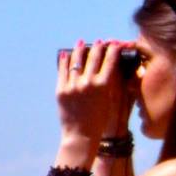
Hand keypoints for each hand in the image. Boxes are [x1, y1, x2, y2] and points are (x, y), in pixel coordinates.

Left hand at [57, 40, 128, 157]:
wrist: (81, 134)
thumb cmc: (99, 120)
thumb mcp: (108, 101)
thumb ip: (108, 84)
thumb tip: (108, 68)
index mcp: (103, 86)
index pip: (110, 61)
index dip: (113, 50)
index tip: (114, 44)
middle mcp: (88, 83)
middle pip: (93, 58)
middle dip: (98, 47)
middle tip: (100, 41)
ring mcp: (72, 85)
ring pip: (75, 61)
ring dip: (79, 50)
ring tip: (80, 43)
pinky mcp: (61, 89)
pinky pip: (62, 70)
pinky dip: (64, 60)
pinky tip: (65, 54)